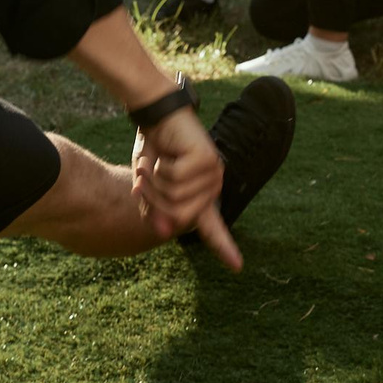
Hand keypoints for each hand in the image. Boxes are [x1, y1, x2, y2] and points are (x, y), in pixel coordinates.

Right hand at [132, 106, 237, 268]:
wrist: (155, 115)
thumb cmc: (153, 150)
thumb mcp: (148, 187)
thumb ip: (155, 211)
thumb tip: (164, 233)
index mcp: (200, 196)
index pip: (213, 227)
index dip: (224, 247)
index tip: (237, 267)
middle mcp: (211, 186)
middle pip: (177, 215)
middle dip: (153, 198)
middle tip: (145, 176)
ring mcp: (212, 173)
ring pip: (175, 196)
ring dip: (154, 179)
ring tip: (154, 162)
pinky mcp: (206, 159)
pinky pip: (174, 177)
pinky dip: (160, 166)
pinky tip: (165, 152)